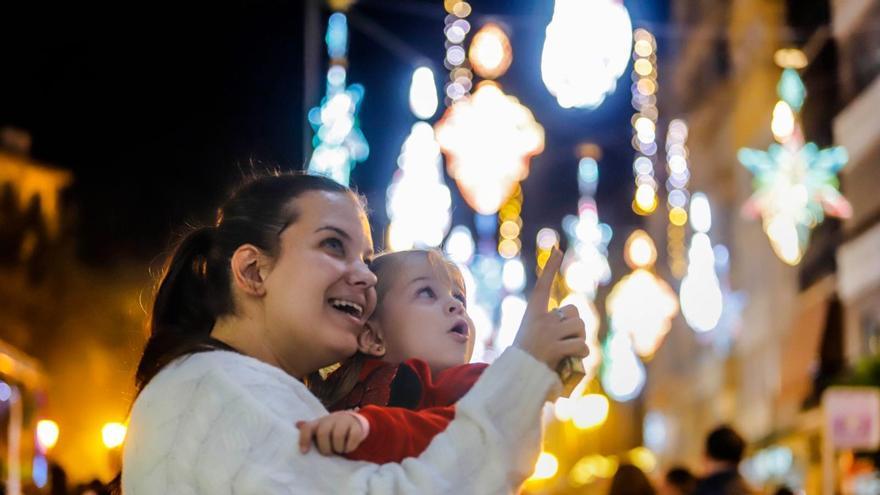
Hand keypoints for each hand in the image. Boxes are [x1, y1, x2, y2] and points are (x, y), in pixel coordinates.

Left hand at [296, 411, 367, 455]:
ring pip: (338, 436)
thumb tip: (296, 424)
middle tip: (329, 453)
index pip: (308, 428)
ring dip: (338, 448)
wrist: (353, 421)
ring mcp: (344, 421)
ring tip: (339, 450)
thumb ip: (309, 429)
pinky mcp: (356, 427)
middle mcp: (330, 419)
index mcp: (319, 422)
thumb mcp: (320, 428)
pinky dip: (349, 447)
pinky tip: (347, 448)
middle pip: (323, 433)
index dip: (304, 439)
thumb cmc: (332, 429)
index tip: (304, 452)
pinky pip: (352, 438)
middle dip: (325, 448)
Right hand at [513, 249, 588, 369]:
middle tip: (566, 341)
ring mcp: (548, 332)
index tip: (558, 249)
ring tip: (566, 351)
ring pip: (580, 328)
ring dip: (579, 340)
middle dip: (576, 326)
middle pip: (573, 312)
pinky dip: (581, 354)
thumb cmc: (527, 357)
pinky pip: (581, 346)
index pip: (543, 285)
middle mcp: (540, 319)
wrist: (517, 375)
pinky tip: (572, 359)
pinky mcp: (555, 347)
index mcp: (533, 312)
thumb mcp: (535, 335)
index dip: (551, 267)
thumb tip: (575, 321)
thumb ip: (553, 325)